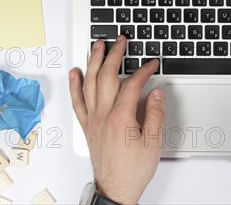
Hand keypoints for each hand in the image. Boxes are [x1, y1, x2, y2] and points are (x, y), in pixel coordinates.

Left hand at [69, 36, 163, 204]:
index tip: (152, 63)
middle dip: (114, 55)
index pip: (132, 84)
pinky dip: (75, 85)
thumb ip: (155, 114)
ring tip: (97, 46)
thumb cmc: (133, 170)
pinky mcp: (87, 126)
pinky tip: (75, 73)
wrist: (116, 189)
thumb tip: (155, 92)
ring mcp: (92, 120)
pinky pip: (78, 101)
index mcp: (121, 118)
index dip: (143, 70)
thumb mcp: (153, 142)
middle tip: (120, 41)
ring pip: (89, 84)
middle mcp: (103, 116)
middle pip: (106, 77)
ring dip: (93, 62)